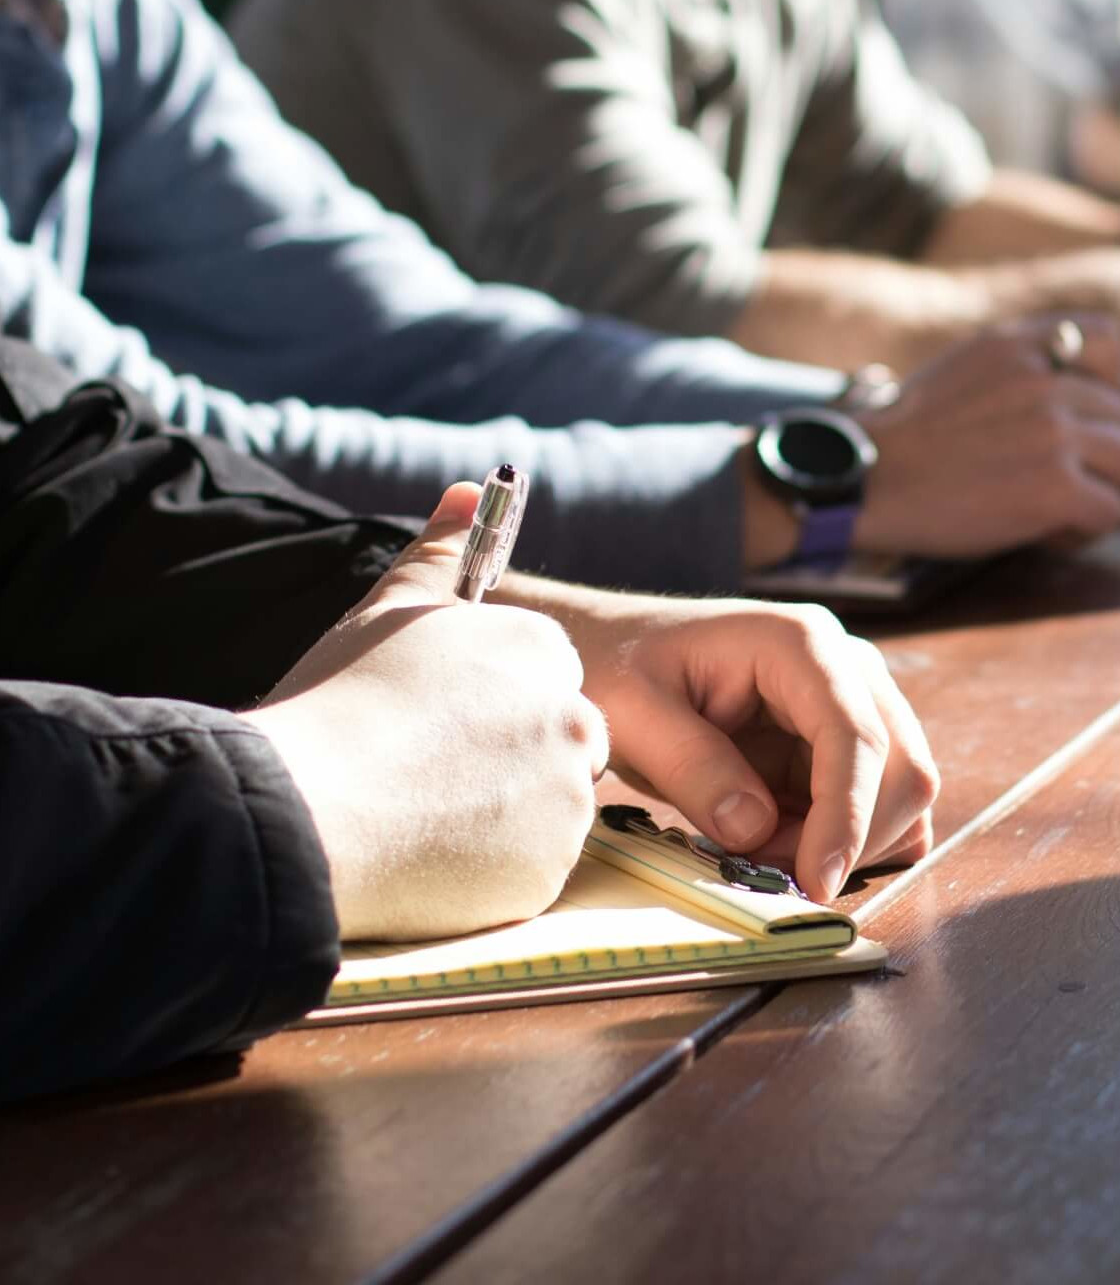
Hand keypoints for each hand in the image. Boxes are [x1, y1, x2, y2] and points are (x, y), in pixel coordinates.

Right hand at [246, 483, 608, 940]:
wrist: (306, 810)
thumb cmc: (340, 702)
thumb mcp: (388, 610)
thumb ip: (440, 551)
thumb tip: (469, 490)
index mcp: (540, 651)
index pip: (546, 676)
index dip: (493, 702)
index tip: (442, 723)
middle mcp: (571, 719)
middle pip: (561, 741)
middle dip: (511, 758)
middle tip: (432, 774)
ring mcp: (566, 799)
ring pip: (549, 807)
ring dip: (504, 813)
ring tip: (420, 813)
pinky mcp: (549, 871)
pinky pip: (532, 868)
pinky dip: (494, 868)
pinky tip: (430, 855)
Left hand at [513, 587, 940, 902]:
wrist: (613, 649)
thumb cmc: (618, 666)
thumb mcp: (632, 713)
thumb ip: (693, 767)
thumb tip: (756, 829)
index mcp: (799, 643)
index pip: (855, 734)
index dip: (846, 815)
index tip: (815, 881)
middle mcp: (845, 666)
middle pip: (901, 766)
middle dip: (848, 837)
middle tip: (765, 869)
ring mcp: (852, 702)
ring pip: (900, 792)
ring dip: (847, 843)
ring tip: (761, 849)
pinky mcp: (843, 742)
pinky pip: (880, 804)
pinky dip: (848, 841)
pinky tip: (785, 843)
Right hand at [849, 314, 1119, 558]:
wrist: (864, 481)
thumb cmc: (910, 437)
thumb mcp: (966, 366)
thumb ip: (1026, 364)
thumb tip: (1098, 390)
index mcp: (1020, 342)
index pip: (1109, 339)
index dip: (1107, 379)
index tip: (1077, 412)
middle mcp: (1045, 379)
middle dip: (1105, 448)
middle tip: (1063, 476)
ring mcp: (1054, 432)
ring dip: (1103, 489)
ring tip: (1055, 505)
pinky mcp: (1054, 487)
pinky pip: (1111, 511)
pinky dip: (1084, 529)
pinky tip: (1044, 530)